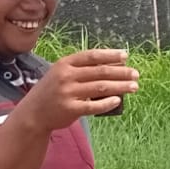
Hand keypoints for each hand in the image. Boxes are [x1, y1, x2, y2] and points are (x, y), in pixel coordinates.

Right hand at [14, 49, 138, 130]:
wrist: (33, 113)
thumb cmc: (52, 91)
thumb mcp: (62, 74)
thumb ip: (82, 70)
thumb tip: (113, 67)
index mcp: (65, 63)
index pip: (92, 56)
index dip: (110, 55)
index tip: (126, 56)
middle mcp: (66, 76)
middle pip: (100, 71)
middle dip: (121, 72)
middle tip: (136, 74)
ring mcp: (68, 93)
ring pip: (100, 87)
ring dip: (120, 86)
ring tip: (134, 86)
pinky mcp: (70, 109)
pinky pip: (93, 106)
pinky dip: (107, 103)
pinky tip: (118, 100)